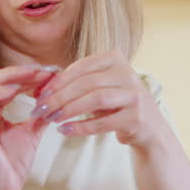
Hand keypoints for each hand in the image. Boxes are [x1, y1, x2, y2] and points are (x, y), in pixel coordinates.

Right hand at [0, 65, 57, 189]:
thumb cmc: (10, 167)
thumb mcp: (30, 135)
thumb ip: (38, 117)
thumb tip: (54, 103)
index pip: (1, 84)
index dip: (23, 76)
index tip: (47, 74)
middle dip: (18, 72)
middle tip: (44, 70)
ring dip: (12, 77)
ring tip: (36, 76)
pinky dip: (2, 91)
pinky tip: (20, 91)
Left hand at [31, 51, 170, 149]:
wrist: (149, 128)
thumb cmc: (115, 104)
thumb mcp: (98, 87)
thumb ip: (74, 84)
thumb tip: (40, 88)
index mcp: (116, 59)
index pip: (81, 67)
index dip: (58, 81)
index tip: (40, 94)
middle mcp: (128, 74)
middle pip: (87, 83)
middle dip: (60, 97)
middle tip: (42, 109)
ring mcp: (134, 95)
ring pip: (96, 99)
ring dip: (69, 110)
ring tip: (52, 119)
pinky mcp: (137, 118)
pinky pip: (103, 122)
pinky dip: (81, 127)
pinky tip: (65, 130)